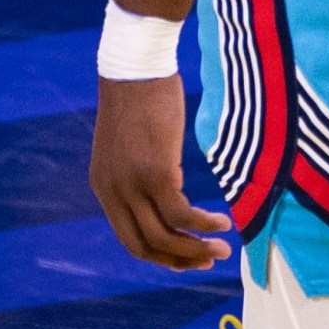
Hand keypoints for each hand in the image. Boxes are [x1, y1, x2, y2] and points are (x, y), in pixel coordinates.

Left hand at [88, 73, 232, 270]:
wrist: (135, 67)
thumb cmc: (140, 97)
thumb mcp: (131, 143)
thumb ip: (140, 172)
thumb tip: (170, 188)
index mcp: (104, 187)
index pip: (130, 238)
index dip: (161, 254)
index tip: (188, 257)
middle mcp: (114, 192)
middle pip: (145, 245)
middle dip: (180, 259)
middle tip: (209, 261)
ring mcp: (132, 185)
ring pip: (165, 235)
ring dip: (196, 248)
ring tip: (224, 248)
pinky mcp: (155, 173)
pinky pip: (182, 213)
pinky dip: (203, 224)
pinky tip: (223, 222)